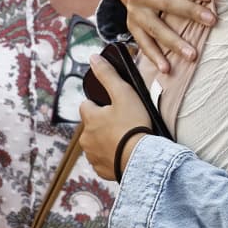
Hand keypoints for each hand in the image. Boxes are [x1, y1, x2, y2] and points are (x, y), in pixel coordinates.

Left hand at [78, 55, 154, 180]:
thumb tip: (92, 58)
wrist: (141, 157)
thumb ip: (108, 75)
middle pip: (91, 126)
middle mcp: (86, 137)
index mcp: (90, 118)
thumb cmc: (133, 124)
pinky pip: (103, 159)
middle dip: (102, 124)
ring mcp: (92, 155)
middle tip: (123, 123)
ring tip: (126, 138)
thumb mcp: (124, 93)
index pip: (87, 105)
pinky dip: (111, 156)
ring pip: (96, 143)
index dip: (100, 105)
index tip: (114, 107)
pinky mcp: (100, 169)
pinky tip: (125, 152)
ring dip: (106, 140)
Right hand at [122, 0, 212, 73]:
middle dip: (190, 13)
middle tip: (212, 21)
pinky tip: (166, 69)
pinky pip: (143, 43)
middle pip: (167, 4)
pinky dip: (154, 56)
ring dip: (174, 42)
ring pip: (155, 28)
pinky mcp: (132, 26)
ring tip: (192, 55)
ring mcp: (134, 11)